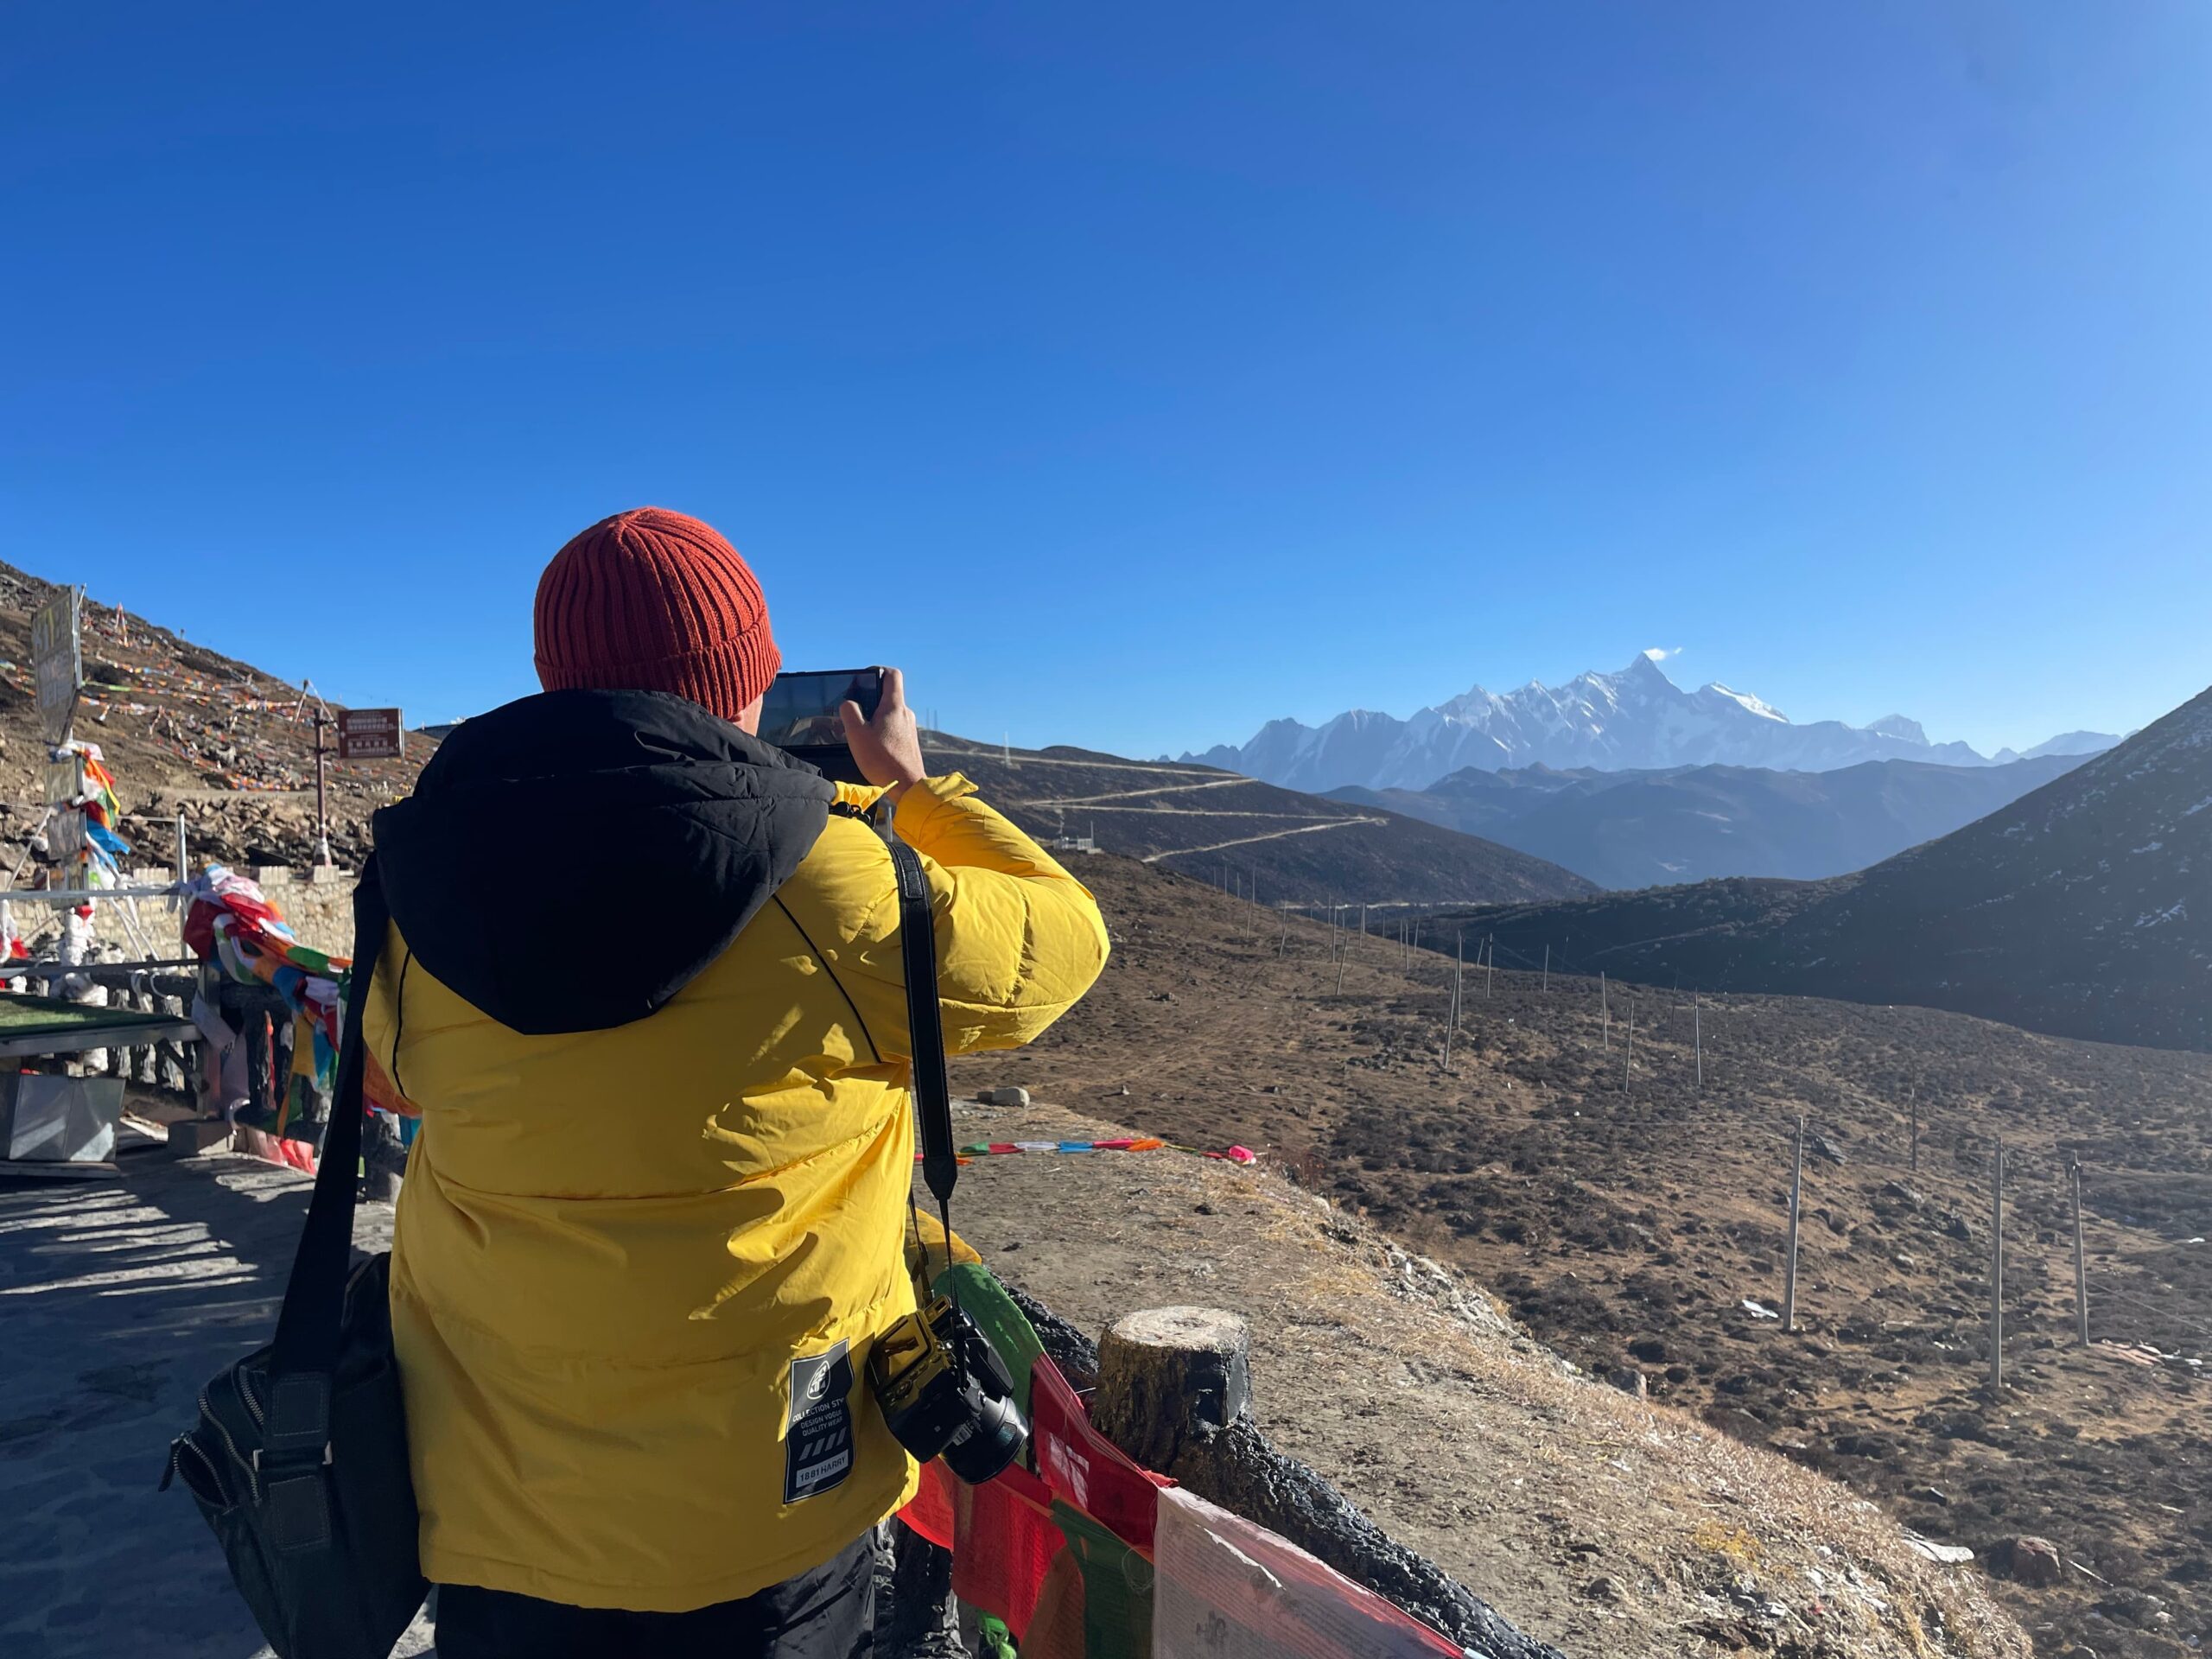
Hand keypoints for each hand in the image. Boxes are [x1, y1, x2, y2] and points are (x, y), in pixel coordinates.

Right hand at [841, 667, 925, 802]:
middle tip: (855, 710)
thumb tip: (848, 703)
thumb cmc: (883, 761)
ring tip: (861, 731)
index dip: (877, 670)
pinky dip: (882, 729)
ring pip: (890, 713)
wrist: (908, 787)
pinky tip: (872, 744)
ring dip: (875, 717)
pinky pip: (894, 727)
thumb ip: (849, 713)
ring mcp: (909, 727)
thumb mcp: (857, 735)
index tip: (863, 677)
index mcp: (894, 706)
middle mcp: (905, 713)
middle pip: (888, 695)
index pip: (891, 675)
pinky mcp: (909, 741)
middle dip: (870, 699)